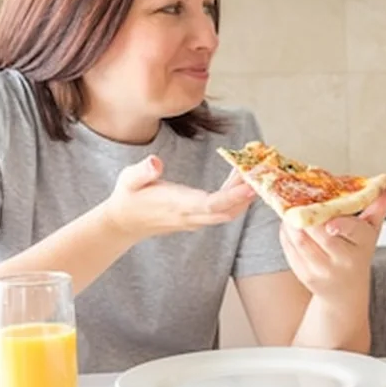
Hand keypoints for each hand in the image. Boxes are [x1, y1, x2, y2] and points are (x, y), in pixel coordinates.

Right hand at [101, 156, 254, 240]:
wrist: (123, 223)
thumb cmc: (127, 197)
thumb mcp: (128, 179)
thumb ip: (142, 171)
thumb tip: (155, 162)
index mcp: (177, 205)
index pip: (210, 205)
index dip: (232, 197)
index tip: (250, 187)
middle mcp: (189, 216)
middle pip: (226, 211)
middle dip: (246, 195)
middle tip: (262, 172)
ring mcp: (194, 220)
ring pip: (226, 213)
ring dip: (243, 196)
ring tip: (252, 170)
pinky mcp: (196, 219)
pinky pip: (221, 211)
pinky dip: (235, 198)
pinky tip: (239, 179)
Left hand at [279, 182, 385, 303]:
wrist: (345, 292)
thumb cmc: (358, 252)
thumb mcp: (373, 228)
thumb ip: (383, 203)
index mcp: (363, 243)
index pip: (354, 231)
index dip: (341, 225)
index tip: (332, 222)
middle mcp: (344, 260)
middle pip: (320, 232)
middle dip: (306, 213)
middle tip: (299, 198)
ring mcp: (323, 270)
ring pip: (300, 239)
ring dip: (291, 221)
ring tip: (292, 210)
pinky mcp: (305, 275)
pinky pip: (289, 248)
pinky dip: (286, 233)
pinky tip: (290, 226)